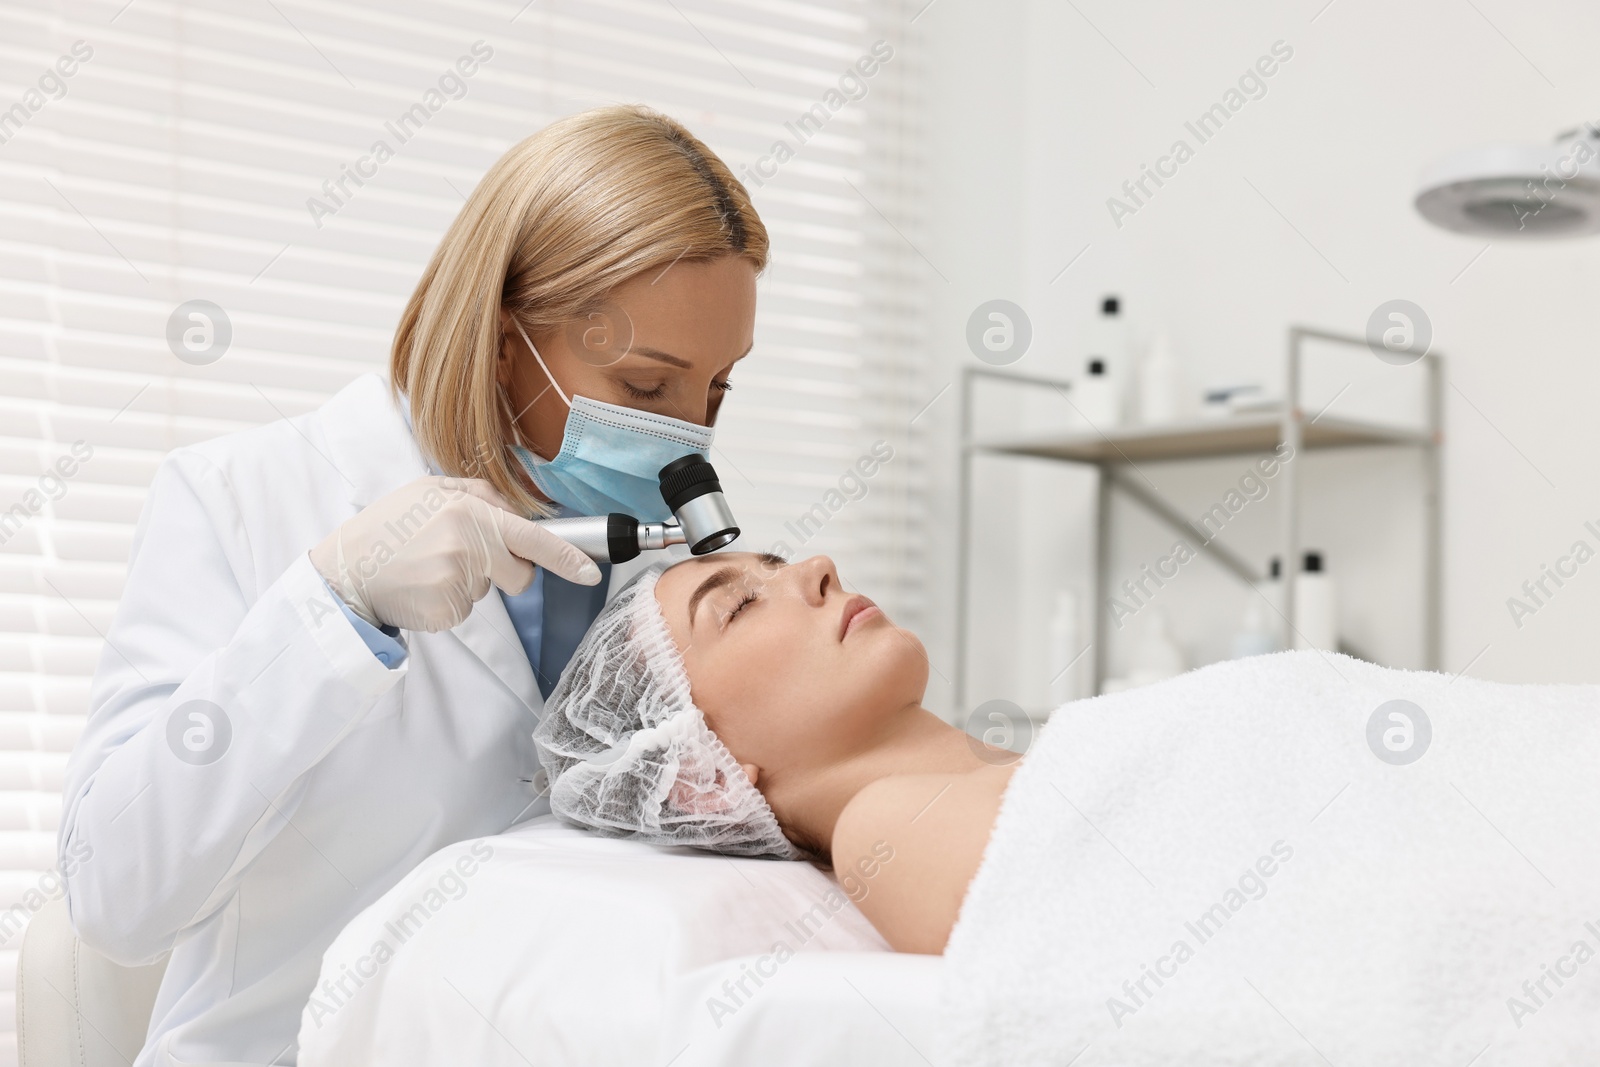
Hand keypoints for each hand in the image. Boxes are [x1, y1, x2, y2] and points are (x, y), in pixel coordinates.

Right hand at [310, 477, 600, 631]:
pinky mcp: (446, 610)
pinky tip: (423, 587)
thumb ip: (480, 496)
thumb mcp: (430, 492)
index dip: (567, 558)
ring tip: (430, 567)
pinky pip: (467, 610)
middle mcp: (467, 545)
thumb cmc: (389, 528)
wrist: (345, 568)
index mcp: (468, 511)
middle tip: (461, 558)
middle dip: (505, 572)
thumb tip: (520, 514)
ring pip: (490, 592)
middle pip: (520, 575)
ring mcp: (456, 580)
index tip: (590, 573)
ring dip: (470, 583)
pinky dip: (450, 602)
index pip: (532, 537)